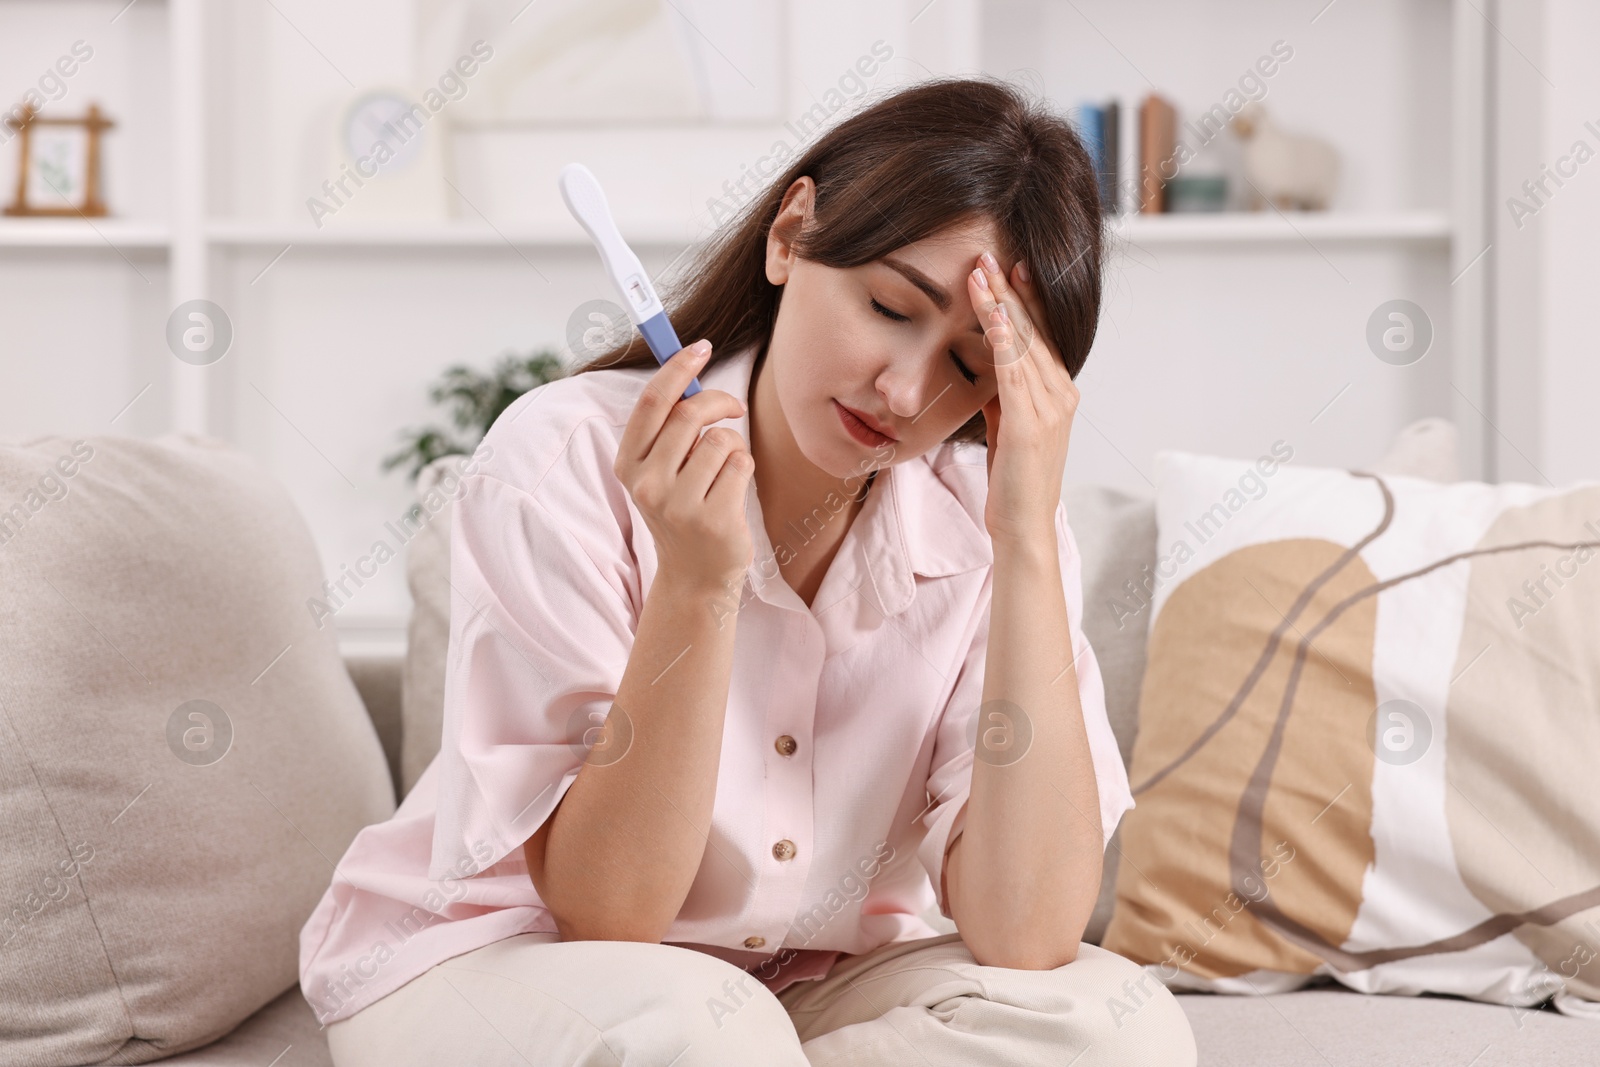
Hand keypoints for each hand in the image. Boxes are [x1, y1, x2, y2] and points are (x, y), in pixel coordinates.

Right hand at [613, 339, 754, 589]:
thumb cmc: (684, 509)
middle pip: (689, 415)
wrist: (695, 576)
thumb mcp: (662, 471)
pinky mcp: (713, 519)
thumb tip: (690, 367)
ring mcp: (679, 505)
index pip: (652, 403)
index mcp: (628, 465)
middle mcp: (647, 484)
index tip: (702, 347)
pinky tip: (732, 493)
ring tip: (724, 473)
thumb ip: (669, 429)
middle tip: (734, 407)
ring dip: (733, 446)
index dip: (678, 368)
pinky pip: (741, 465)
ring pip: (721, 440)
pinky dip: (744, 469)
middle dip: (719, 401)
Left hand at [967, 253, 1079, 543]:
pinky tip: (994, 317)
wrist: (1024, 526)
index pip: (1042, 335)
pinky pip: (1015, 374)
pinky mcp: (1030, 425)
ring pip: (1024, 345)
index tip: (1007, 267)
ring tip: (980, 274)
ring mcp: (1050, 409)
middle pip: (1035, 331)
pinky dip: (1005, 342)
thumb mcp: (1006, 428)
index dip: (1024, 300)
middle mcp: (1062, 395)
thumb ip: (1004, 395)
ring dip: (1000, 306)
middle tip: (989, 255)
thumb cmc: (1013, 481)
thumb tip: (988, 365)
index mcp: (1059, 393)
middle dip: (1010, 291)